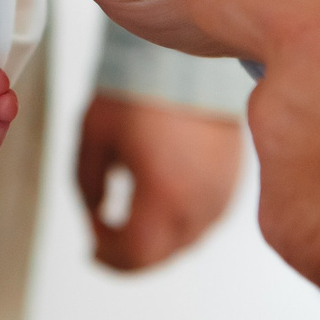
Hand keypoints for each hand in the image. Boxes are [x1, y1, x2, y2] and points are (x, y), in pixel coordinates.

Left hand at [76, 94, 241, 270]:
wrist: (188, 63)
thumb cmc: (138, 92)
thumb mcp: (94, 137)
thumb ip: (86, 185)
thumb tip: (94, 215)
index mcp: (165, 195)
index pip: (135, 254)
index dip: (107, 255)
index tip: (89, 243)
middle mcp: (199, 203)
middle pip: (159, 256)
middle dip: (126, 254)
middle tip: (101, 243)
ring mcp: (221, 195)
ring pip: (183, 242)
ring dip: (153, 241)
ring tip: (125, 225)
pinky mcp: (233, 183)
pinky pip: (203, 220)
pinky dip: (177, 224)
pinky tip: (157, 208)